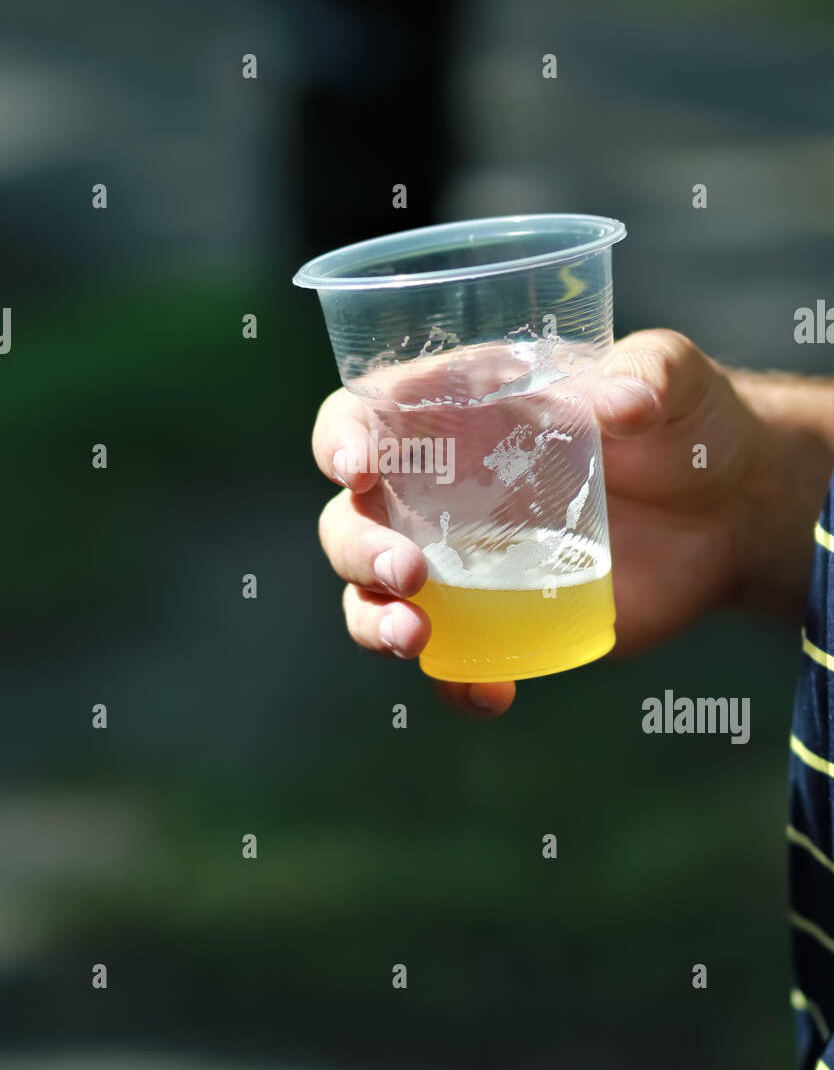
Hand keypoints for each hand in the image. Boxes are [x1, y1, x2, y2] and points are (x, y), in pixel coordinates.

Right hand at [311, 329, 832, 716]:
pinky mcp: (494, 619)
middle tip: (407, 572)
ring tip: (415, 637)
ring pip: (373, 594)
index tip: (358, 469)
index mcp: (455, 412)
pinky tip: (491, 696)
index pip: (363, 415)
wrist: (726, 508)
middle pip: (353, 518)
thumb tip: (622, 403)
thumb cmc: (682, 420)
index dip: (342, 440)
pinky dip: (452, 684)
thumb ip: (648, 374)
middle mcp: (438, 488)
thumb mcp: (672, 376)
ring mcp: (460, 560)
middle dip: (359, 547)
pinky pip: (449, 660)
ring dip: (373, 619)